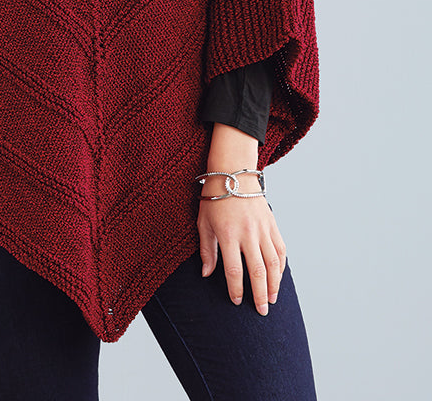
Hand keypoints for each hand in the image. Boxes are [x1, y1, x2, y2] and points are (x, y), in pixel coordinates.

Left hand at [197, 190, 286, 315]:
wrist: (233, 173)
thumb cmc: (214, 198)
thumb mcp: (203, 223)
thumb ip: (206, 251)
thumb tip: (207, 274)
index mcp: (228, 235)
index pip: (234, 270)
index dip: (236, 289)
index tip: (236, 300)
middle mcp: (248, 233)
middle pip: (258, 271)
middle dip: (260, 294)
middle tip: (261, 311)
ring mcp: (263, 228)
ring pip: (273, 263)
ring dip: (274, 284)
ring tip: (272, 299)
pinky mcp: (272, 223)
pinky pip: (280, 249)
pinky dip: (281, 266)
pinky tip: (278, 277)